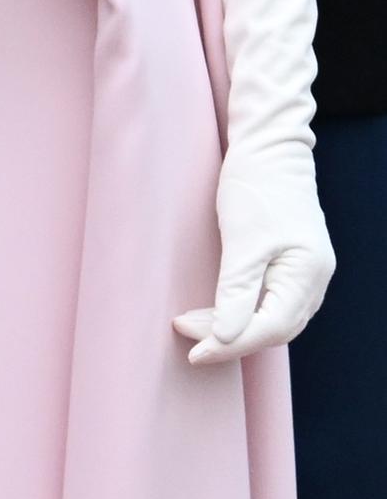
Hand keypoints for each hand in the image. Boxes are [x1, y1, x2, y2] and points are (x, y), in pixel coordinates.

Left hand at [173, 139, 333, 364]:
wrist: (268, 147)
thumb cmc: (256, 187)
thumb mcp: (242, 240)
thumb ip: (236, 291)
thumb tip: (227, 337)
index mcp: (307, 275)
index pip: (270, 329)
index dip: (232, 345)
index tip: (195, 351)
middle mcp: (312, 280)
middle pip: (272, 328)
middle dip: (228, 337)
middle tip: (185, 332)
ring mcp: (304, 272)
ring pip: (271, 317)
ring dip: (233, 325)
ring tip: (192, 322)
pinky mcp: (290, 263)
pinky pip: (269, 301)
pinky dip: (241, 309)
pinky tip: (217, 309)